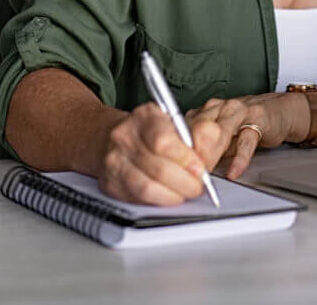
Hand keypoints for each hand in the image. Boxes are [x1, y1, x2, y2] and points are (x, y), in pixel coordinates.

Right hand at [97, 102, 221, 205]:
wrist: (114, 137)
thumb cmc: (151, 130)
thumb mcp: (174, 122)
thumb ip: (194, 137)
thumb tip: (206, 159)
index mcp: (144, 116)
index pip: (164, 141)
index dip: (186, 159)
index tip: (200, 168)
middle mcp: (125, 136)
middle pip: (158, 169)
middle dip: (185, 183)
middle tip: (198, 186)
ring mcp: (114, 161)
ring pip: (147, 188)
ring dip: (174, 195)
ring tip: (185, 192)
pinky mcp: (110, 183)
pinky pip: (138, 199)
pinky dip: (158, 201)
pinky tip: (168, 195)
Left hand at [186, 92, 309, 180]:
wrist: (277, 110)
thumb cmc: (245, 124)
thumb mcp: (220, 136)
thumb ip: (204, 148)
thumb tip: (185, 171)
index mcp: (206, 110)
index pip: (185, 128)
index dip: (179, 150)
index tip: (176, 169)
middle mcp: (219, 107)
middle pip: (198, 128)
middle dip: (192, 154)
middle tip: (190, 175)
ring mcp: (238, 111)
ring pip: (219, 131)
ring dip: (210, 155)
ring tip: (207, 174)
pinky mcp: (258, 120)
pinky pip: (246, 140)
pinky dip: (239, 159)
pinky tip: (234, 171)